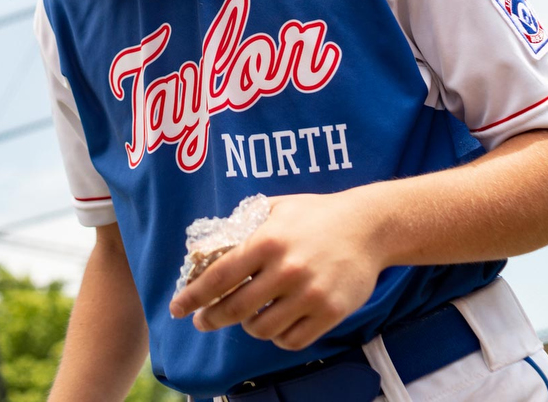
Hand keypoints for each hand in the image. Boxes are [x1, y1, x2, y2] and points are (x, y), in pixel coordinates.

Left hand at [169, 191, 387, 350]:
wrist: (369, 226)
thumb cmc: (316, 215)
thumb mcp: (275, 208)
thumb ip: (241, 226)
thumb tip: (204, 248)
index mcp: (267, 240)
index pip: (218, 276)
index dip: (193, 296)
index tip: (177, 308)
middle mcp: (287, 269)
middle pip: (234, 309)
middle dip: (211, 318)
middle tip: (203, 320)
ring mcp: (310, 293)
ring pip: (262, 329)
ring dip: (248, 326)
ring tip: (248, 316)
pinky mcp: (330, 312)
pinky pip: (292, 340)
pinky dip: (278, 336)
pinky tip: (276, 323)